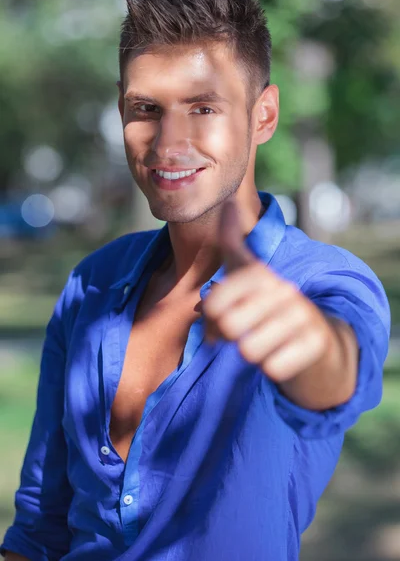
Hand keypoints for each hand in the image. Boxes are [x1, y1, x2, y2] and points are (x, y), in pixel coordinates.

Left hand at [202, 198, 339, 383]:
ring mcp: (302, 316)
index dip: (211, 318)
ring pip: (250, 350)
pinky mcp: (316, 343)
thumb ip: (232, 240)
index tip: (220, 318)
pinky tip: (282, 355)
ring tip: (264, 343)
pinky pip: (274, 368)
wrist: (315, 337)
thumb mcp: (248, 270)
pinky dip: (274, 368)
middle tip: (243, 333)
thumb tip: (229, 204)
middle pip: (230, 327)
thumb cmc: (268, 303)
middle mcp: (283, 290)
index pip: (215, 302)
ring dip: (253, 353)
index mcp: (261, 275)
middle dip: (231, 337)